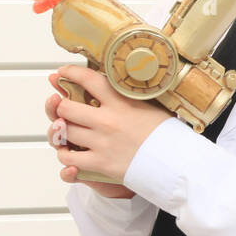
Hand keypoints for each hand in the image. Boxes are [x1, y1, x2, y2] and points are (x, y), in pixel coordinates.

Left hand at [46, 65, 170, 195]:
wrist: (176, 163)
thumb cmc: (167, 136)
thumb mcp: (152, 107)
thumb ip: (132, 97)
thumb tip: (124, 85)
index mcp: (121, 103)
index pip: (89, 79)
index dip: (71, 73)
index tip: (63, 72)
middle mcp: (107, 120)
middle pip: (66, 107)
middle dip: (59, 105)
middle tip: (61, 104)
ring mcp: (101, 142)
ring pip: (63, 131)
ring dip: (61, 129)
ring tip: (65, 128)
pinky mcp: (100, 163)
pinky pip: (68, 157)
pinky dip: (65, 154)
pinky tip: (70, 151)